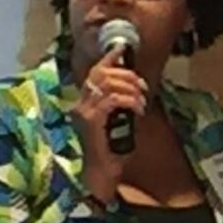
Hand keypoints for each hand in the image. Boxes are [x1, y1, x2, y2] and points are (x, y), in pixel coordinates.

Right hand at [72, 56, 149, 203]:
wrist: (103, 173)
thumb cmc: (111, 148)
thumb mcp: (118, 119)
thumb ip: (121, 101)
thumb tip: (135, 83)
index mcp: (85, 101)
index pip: (94, 71)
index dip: (109, 58)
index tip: (123, 49)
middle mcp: (80, 104)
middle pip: (102, 74)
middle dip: (127, 75)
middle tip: (142, 87)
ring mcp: (83, 112)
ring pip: (108, 84)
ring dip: (131, 88)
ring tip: (141, 100)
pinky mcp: (91, 121)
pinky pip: (113, 100)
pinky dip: (129, 100)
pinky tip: (138, 109)